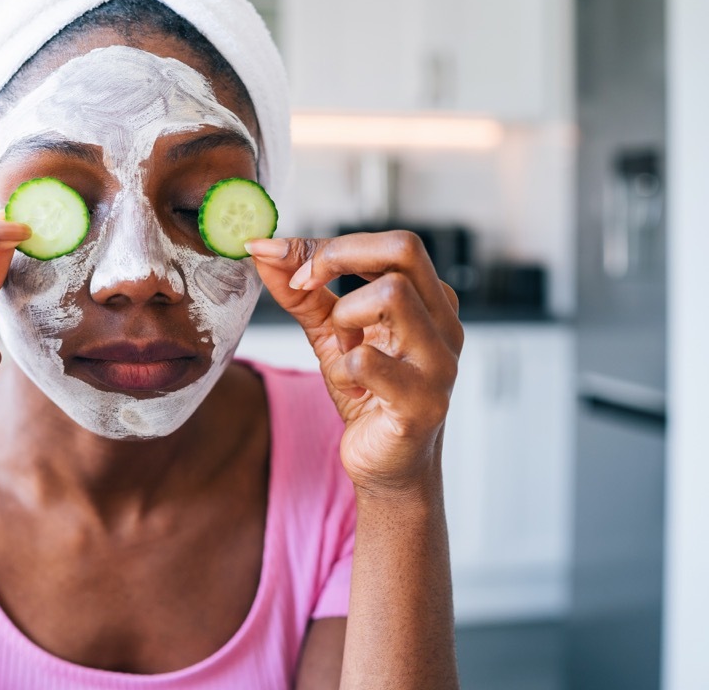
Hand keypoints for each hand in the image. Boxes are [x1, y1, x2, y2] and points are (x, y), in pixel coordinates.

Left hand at [245, 232, 462, 497]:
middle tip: (304, 283)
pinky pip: (368, 360)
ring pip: (392, 295)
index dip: (330, 245)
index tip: (283, 258)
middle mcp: (444, 323)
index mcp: (429, 299)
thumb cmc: (368, 392)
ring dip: (345, 315)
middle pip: (405, 249)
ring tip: (341, 346)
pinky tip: (350, 386)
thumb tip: (264, 249)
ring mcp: (439, 362)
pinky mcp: (422, 402)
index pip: (391, 243)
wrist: (386, 465)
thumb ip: (301, 291)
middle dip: (338, 257)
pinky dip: (342, 369)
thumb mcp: (330, 332)